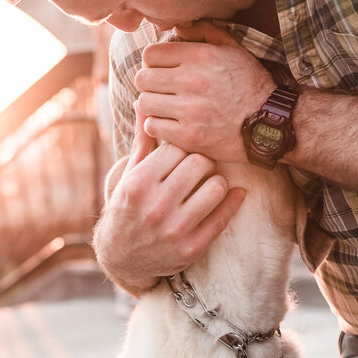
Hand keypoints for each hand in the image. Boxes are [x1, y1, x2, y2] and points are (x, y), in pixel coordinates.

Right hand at [93, 107, 246, 294]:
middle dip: (202, 161)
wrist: (121, 256)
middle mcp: (156, 206)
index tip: (184, 152)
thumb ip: (144, 140)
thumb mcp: (130, 173)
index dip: (183, 147)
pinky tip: (235, 194)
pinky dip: (234, 201)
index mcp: (139, 183)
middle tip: (199, 166)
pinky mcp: (191, 248)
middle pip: (200, 163)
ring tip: (209, 183)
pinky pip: (224, 217)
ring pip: (217, 186)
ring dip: (216, 182)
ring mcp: (174, 229)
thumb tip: (145, 102)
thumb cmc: (127, 206)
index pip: (177, 147)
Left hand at [134, 22, 273, 162]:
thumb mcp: (235, 50)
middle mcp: (193, 81)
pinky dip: (157, 125)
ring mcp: (190, 110)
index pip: (150, 54)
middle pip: (142, 78)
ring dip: (152, 105)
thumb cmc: (251, 85)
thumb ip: (206, 32)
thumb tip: (179, 27)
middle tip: (162, 90)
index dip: (153, 62)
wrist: (270, 124)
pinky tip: (170, 123)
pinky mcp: (189, 135)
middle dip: (150, 83)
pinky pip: (152, 126)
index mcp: (202, 56)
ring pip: (144, 102)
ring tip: (166, 107)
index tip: (162, 70)